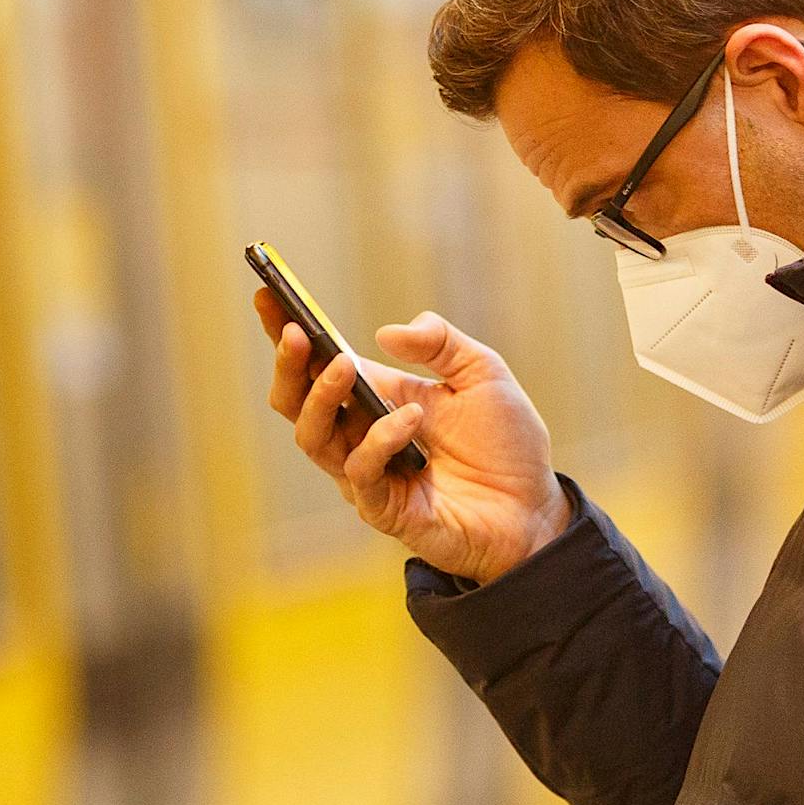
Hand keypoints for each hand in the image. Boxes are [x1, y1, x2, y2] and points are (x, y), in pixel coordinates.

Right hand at [255, 288, 571, 581]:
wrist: (535, 507)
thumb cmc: (506, 444)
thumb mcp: (482, 374)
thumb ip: (442, 343)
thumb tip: (388, 333)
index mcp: (376, 399)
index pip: (318, 365)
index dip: (288, 334)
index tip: (268, 295)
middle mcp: (361, 437)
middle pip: (296, 403)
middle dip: (288, 365)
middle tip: (295, 332)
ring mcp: (368, 476)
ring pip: (313, 439)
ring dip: (323, 396)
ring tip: (344, 364)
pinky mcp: (385, 509)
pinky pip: (362, 472)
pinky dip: (381, 438)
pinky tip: (412, 417)